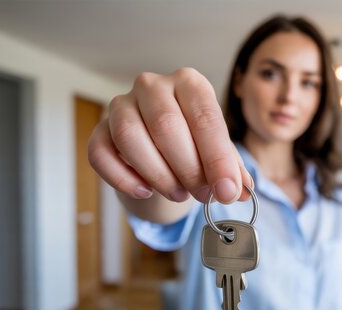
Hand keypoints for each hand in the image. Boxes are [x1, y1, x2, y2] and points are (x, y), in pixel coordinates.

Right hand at [88, 68, 251, 203]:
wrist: (159, 144)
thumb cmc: (193, 142)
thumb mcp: (217, 150)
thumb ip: (230, 168)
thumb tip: (241, 190)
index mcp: (189, 82)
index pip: (204, 117)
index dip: (217, 158)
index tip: (227, 191)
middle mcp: (153, 85)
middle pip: (166, 126)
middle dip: (189, 169)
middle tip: (203, 195)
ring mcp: (121, 104)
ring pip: (131, 138)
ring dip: (158, 175)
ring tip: (179, 194)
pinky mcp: (100, 129)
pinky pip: (101, 154)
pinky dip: (123, 179)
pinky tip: (145, 191)